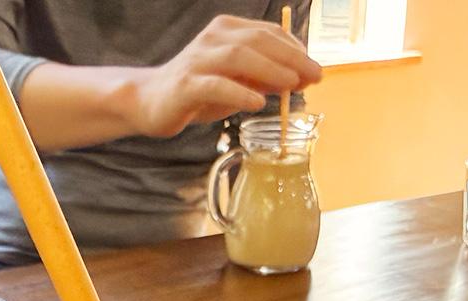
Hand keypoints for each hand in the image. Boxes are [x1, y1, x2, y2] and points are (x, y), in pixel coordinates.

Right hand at [132, 14, 321, 137]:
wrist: (152, 101)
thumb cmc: (199, 90)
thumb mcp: (237, 79)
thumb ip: (264, 77)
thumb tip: (302, 79)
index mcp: (227, 30)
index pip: (268, 33)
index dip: (295, 50)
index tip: (315, 69)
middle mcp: (213, 38)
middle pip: (257, 41)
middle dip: (291, 58)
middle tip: (314, 77)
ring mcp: (198, 60)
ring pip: (238, 56)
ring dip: (269, 70)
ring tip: (291, 85)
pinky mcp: (186, 84)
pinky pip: (215, 85)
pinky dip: (239, 92)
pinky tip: (257, 103)